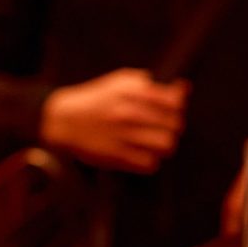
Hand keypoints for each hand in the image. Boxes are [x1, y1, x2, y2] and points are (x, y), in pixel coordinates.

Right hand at [39, 68, 187, 172]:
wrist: (63, 120)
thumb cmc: (97, 100)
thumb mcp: (120, 83)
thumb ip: (152, 85)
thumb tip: (184, 88)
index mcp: (132, 92)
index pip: (175, 102)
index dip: (176, 107)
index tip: (169, 110)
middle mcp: (129, 112)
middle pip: (175, 125)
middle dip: (172, 127)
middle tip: (161, 128)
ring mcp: (123, 136)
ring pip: (166, 145)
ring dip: (163, 145)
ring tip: (153, 142)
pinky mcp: (117, 157)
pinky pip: (150, 163)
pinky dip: (149, 160)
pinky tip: (141, 153)